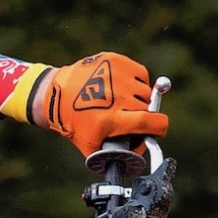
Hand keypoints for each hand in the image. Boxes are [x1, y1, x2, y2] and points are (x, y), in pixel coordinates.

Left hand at [38, 52, 168, 157]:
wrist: (57, 96)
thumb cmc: (76, 124)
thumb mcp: (92, 146)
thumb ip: (117, 154)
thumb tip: (139, 156)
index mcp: (112, 119)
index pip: (150, 121)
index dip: (159, 127)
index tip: (159, 129)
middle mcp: (117, 96)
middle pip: (147, 107)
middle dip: (143, 115)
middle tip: (129, 118)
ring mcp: (117, 76)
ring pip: (144, 90)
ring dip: (139, 98)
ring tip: (123, 103)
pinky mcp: (115, 61)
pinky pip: (139, 73)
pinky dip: (136, 81)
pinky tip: (123, 88)